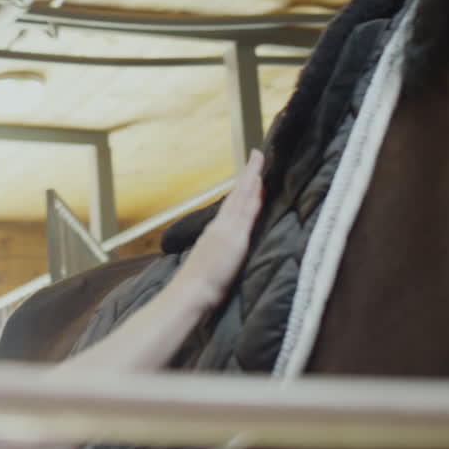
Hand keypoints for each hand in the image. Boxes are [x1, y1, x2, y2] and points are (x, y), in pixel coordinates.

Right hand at [177, 149, 265, 303]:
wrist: (189, 294)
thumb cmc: (197, 286)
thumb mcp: (209, 265)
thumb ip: (217, 254)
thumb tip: (221, 250)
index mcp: (216, 233)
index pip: (232, 206)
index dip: (242, 189)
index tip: (251, 173)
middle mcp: (220, 227)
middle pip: (237, 196)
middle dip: (249, 175)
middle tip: (258, 155)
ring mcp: (226, 230)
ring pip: (241, 198)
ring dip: (251, 178)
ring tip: (260, 161)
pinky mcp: (234, 238)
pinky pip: (246, 212)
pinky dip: (252, 195)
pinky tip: (258, 184)